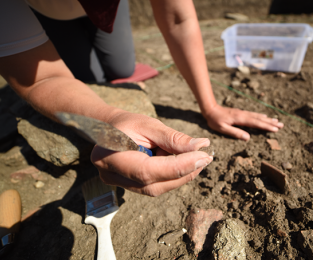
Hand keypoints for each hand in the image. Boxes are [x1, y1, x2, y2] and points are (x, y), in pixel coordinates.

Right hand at [91, 112, 212, 195]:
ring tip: (194, 158)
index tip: (203, 157)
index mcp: (109, 156)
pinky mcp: (129, 186)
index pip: (148, 170)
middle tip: (205, 159)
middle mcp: (111, 175)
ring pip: (156, 188)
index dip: (178, 166)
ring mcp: (118, 184)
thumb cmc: (128, 123)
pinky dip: (171, 176)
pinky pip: (154, 186)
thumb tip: (201, 147)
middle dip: (183, 173)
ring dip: (180, 175)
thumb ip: (173, 138)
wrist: (107, 128)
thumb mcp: (149, 124)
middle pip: (153, 184)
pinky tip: (181, 163)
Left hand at [203, 104, 283, 140]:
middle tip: (281, 125)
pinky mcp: (241, 113)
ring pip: (258, 116)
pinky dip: (261, 116)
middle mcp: (243, 115)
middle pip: (260, 119)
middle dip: (271, 122)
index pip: (256, 123)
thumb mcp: (223, 129)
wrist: (210, 109)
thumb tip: (248, 138)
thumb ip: (235, 132)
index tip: (275, 129)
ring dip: (268, 119)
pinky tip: (264, 117)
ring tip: (277, 121)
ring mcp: (243, 113)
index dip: (266, 126)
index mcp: (240, 119)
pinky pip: (254, 114)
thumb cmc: (215, 121)